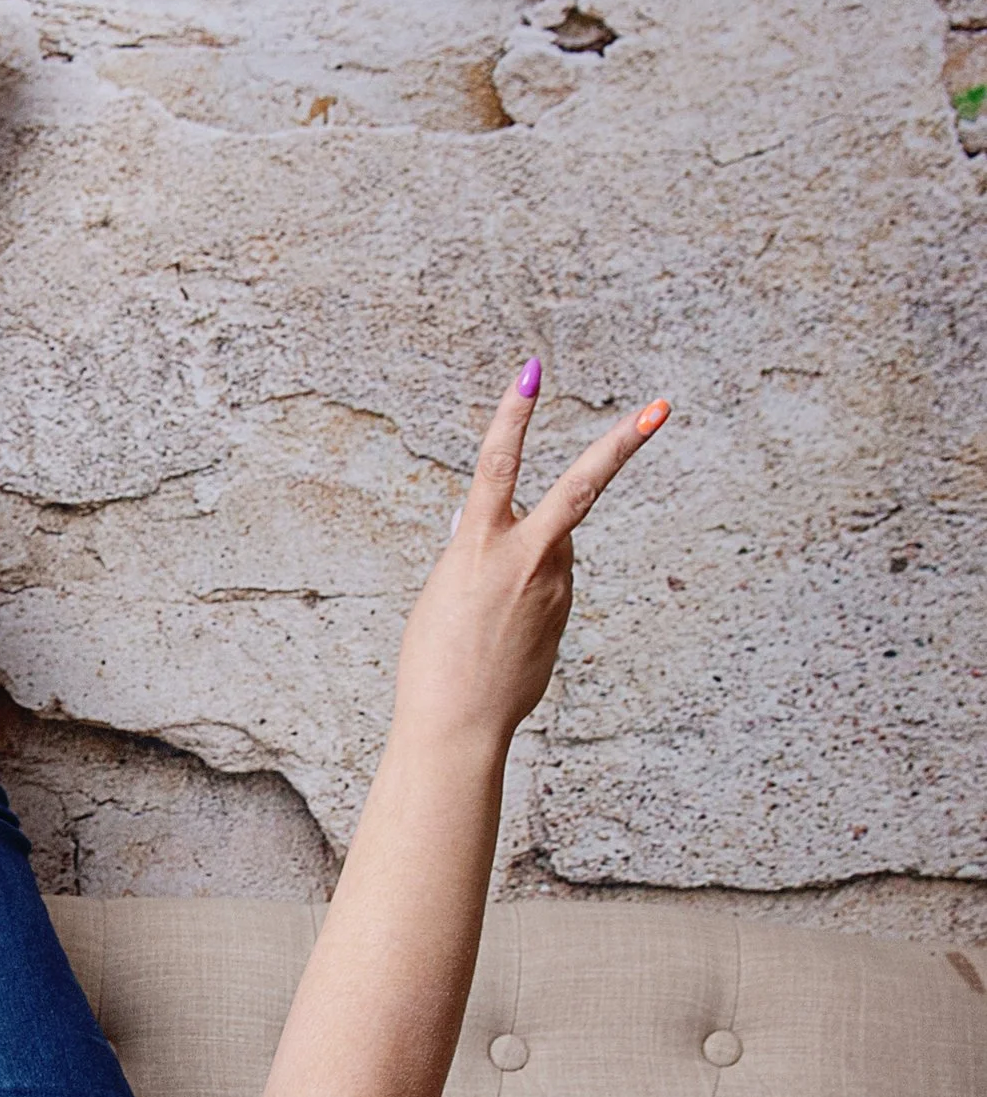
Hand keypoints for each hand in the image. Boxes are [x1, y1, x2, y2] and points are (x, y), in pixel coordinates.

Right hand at [394, 363, 667, 750]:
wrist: (459, 723)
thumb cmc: (435, 660)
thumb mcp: (443, 591)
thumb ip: (473, 550)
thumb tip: (487, 525)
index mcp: (479, 546)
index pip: (499, 464)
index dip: (514, 415)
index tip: (531, 372)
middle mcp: (526, 558)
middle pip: (582, 487)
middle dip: (623, 444)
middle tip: (661, 408)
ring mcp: (555, 586)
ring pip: (552, 544)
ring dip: (525, 558)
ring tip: (485, 617)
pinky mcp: (564, 612)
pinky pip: (549, 582)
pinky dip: (527, 593)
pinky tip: (501, 634)